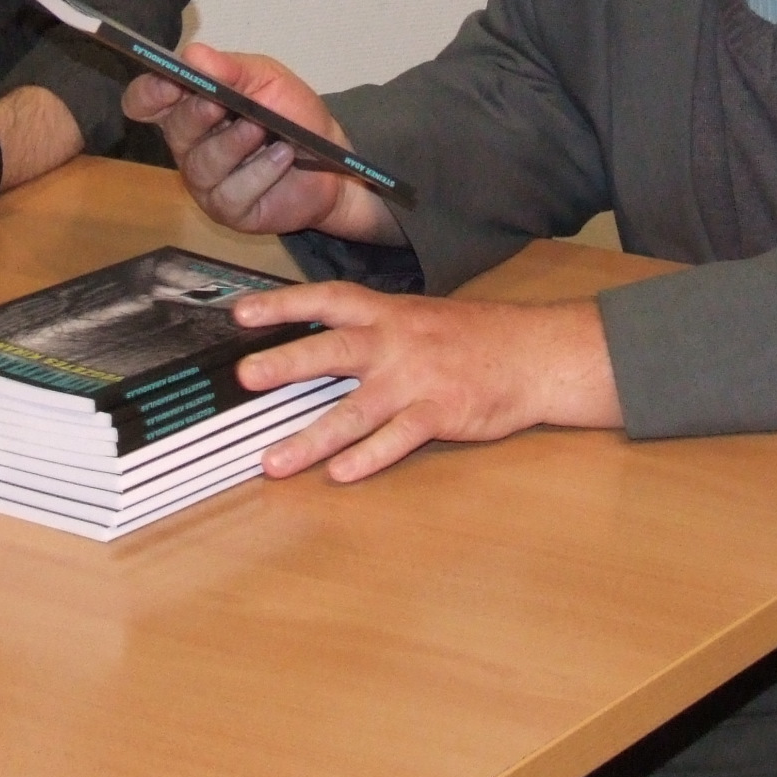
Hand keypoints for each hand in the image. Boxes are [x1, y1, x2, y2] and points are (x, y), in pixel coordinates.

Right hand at [125, 43, 402, 244]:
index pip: (145, 101)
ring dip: (235, 143)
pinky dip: (261, 171)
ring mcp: (206, 182)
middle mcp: (189, 145)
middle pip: (174, 130)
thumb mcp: (267, 79)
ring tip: (265, 130)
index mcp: (189, 106)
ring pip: (203, 164)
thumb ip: (231, 69)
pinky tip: (283, 156)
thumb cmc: (292, 115)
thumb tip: (193, 55)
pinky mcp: (228, 210)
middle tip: (220, 103)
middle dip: (197, 115)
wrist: (333, 160)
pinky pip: (232, 193)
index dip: (150, 92)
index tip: (170, 82)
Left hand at [227, 282, 620, 482]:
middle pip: (333, 351)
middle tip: (245, 377)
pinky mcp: (441, 412)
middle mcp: (397, 343)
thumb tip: (323, 340)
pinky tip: (341, 474)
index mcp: (390, 314)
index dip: (284, 304)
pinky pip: (398, 438)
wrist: (536, 354)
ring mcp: (418, 379)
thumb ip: (377, 329)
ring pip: (356, 410)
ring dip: (312, 438)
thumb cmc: (478, 338)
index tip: (241, 314)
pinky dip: (369, 457)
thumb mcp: (422, 318)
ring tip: (275, 462)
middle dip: (287, 363)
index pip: (329, 302)